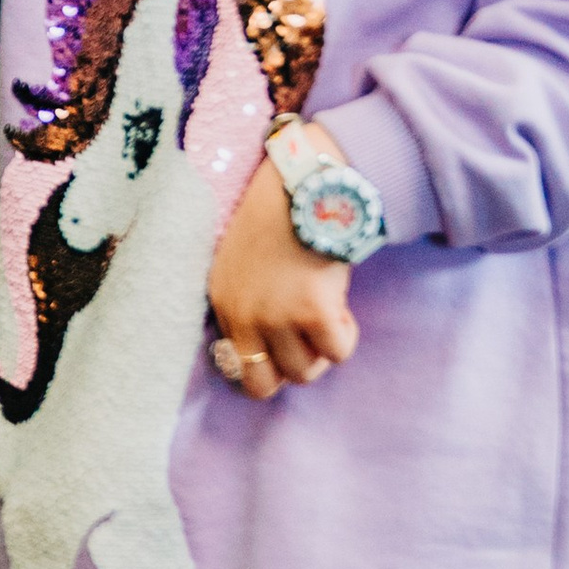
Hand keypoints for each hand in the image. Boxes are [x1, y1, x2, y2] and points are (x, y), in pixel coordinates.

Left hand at [207, 155, 358, 400]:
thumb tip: (272, 343)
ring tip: (326, 314)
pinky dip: (346, 335)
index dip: (267, 366)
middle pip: (268, 384)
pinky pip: (337, 352)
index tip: (284, 348)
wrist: (303, 184)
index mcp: (223, 304)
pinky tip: (341, 305)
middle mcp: (245, 316)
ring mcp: (278, 317)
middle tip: (308, 337)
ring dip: (321, 350)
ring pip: (305, 372)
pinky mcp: (314, 311)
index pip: (238, 371)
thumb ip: (247, 301)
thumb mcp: (240, 261)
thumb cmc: (278, 215)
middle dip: (292, 366)